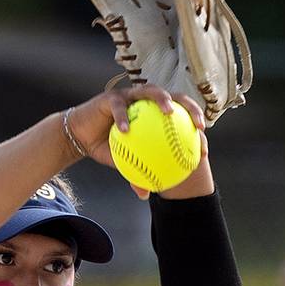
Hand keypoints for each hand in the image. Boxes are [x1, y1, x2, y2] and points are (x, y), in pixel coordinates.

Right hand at [64, 85, 206, 197]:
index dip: (196, 132)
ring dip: (162, 99)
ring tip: (169, 112)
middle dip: (191, 107)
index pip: (183, 120)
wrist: (81, 136)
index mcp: (155, 116)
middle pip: (176, 98)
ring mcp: (130, 96)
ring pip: (150, 91)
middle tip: (199, 125)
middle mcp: (146, 102)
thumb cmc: (107, 148)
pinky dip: (122, 118)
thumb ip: (136, 174)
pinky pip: (119, 107)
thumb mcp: (123, 163)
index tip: (203, 149)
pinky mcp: (111, 97)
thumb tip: (145, 194)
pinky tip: (126, 130)